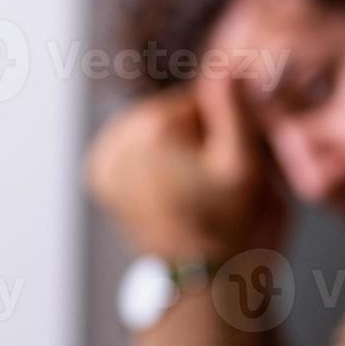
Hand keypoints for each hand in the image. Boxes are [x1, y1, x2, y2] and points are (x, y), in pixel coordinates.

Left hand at [86, 76, 286, 261]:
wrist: (201, 283)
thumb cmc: (233, 228)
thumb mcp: (246, 165)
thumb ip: (235, 107)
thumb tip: (225, 62)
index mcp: (155, 126)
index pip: (203, 97)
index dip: (228, 129)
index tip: (232, 167)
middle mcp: (118, 136)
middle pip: (174, 112)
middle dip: (198, 139)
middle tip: (214, 185)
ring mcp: (103, 158)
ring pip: (155, 131)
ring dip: (177, 152)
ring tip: (193, 192)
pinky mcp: (98, 177)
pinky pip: (134, 151)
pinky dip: (153, 165)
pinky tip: (170, 192)